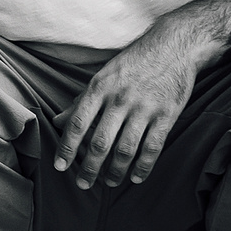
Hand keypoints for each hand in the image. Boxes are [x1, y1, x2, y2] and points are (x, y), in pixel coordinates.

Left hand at [53, 28, 200, 188]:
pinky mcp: (167, 115)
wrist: (174, 46)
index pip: (78, 123)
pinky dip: (143, 167)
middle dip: (89, 168)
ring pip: (125, 149)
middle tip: (84, 184)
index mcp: (100, 87)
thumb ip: (80, 101)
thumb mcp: (103, 75)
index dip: (67, 148)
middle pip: (100, 142)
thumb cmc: (134, 62)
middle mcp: (120, 99)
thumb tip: (57, 121)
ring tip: (109, 182)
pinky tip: (135, 177)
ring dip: (115, 171)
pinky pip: (152, 147)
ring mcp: (144, 108)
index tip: (60, 167)